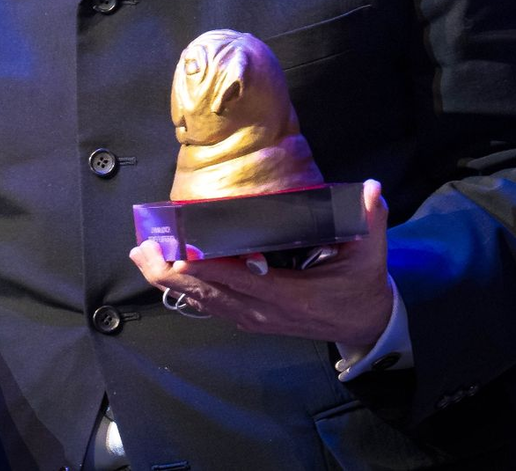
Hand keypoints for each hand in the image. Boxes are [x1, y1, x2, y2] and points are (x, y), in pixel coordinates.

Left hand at [130, 179, 393, 347]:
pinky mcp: (250, 318)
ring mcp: (254, 318)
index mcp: (288, 294)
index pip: (239, 279)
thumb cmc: (361, 286)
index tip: (178, 248)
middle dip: (171, 272)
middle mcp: (263, 310)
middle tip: (142, 248)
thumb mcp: (369, 255)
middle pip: (209, 293)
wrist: (364, 326)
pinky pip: (211, 307)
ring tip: (142, 256)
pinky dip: (185, 290)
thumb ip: (369, 220)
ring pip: (203, 302)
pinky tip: (164, 275)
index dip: (206, 267)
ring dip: (170, 281)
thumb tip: (372, 189)